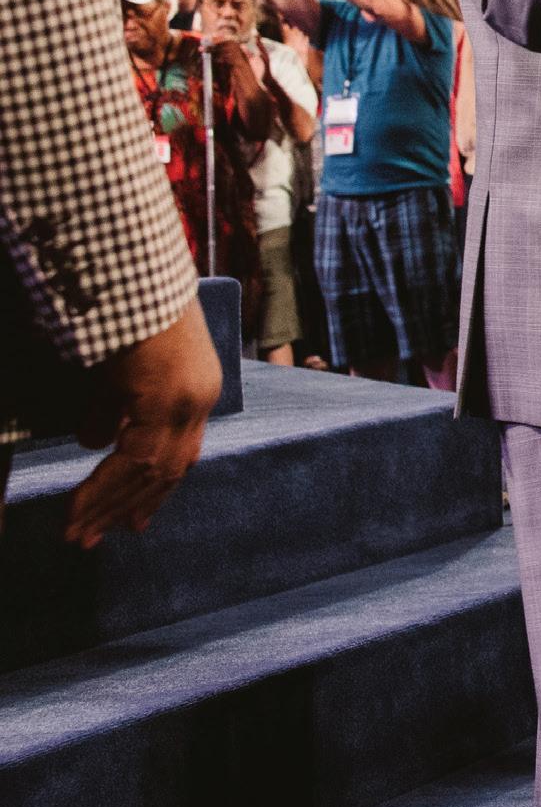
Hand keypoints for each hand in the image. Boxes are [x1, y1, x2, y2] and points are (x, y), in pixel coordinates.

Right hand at [64, 303, 222, 547]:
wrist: (132, 268)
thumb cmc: (125, 310)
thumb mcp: (118, 368)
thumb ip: (113, 407)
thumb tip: (94, 442)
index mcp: (195, 389)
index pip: (180, 454)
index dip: (156, 490)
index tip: (134, 520)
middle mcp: (199, 398)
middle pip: (168, 470)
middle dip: (129, 507)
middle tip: (95, 538)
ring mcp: (186, 398)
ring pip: (149, 471)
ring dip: (107, 505)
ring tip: (76, 534)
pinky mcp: (164, 395)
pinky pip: (132, 457)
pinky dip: (101, 486)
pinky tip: (78, 508)